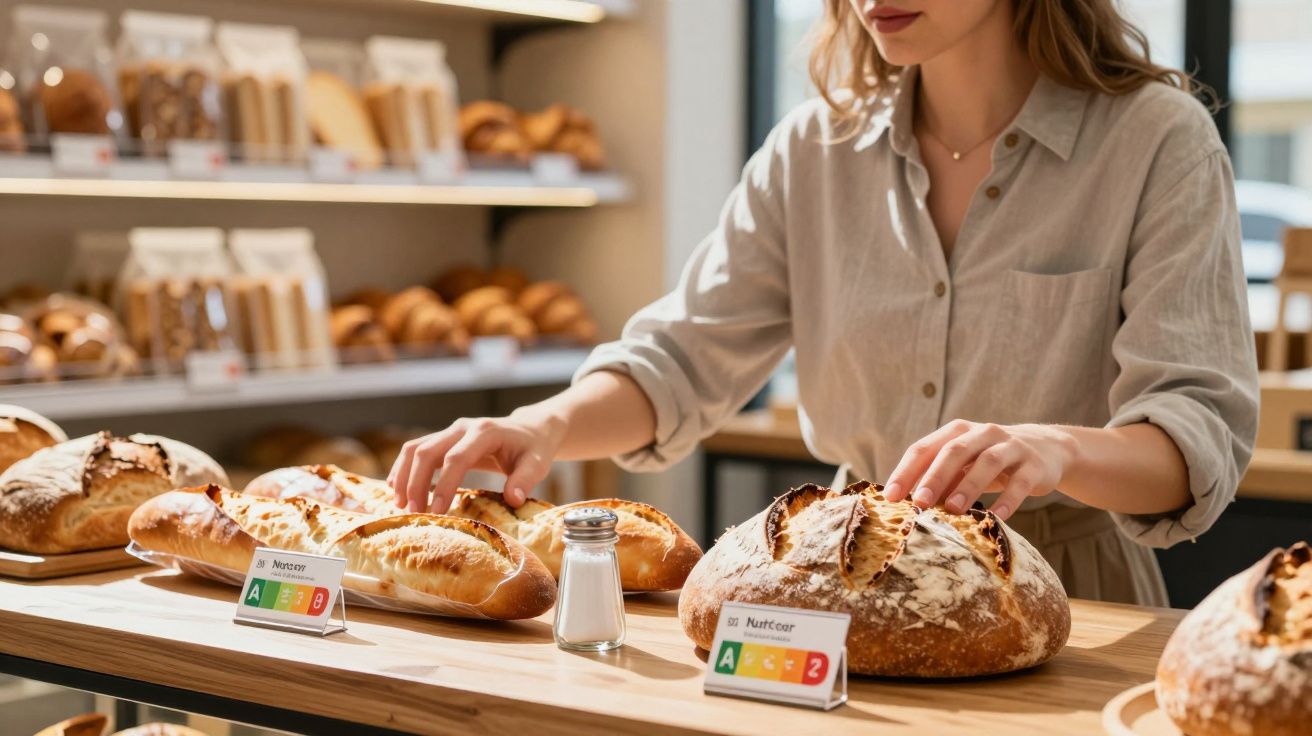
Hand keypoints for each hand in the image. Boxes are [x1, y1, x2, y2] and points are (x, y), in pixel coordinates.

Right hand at [387, 407, 566, 513]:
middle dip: (416, 483)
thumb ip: (525, 480)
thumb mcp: (537, 464)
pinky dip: (403, 469)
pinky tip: (397, 490)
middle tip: (414, 513)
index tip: (437, 511)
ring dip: (403, 476)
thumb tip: (513, 499)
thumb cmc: (533, 449)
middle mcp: (462, 427)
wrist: (530, 430)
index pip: (456, 458)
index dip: (444, 485)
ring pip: (415, 449)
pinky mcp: (444, 439)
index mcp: (485, 432)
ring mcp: (450, 431)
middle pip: (427, 451)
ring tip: (400, 506)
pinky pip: (416, 451)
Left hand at [883, 420, 1076, 519]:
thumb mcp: (964, 467)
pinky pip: (1020, 482)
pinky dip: (1008, 499)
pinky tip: (996, 517)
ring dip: (969, 486)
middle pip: (954, 450)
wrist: (1046, 449)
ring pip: (987, 462)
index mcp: (957, 432)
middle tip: (921, 503)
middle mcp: (982, 433)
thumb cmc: (990, 462)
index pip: (924, 448)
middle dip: (935, 477)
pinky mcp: (1034, 464)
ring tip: (954, 510)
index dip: (906, 472)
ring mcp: (1011, 446)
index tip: (890, 497)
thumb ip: (940, 481)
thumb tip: (909, 507)